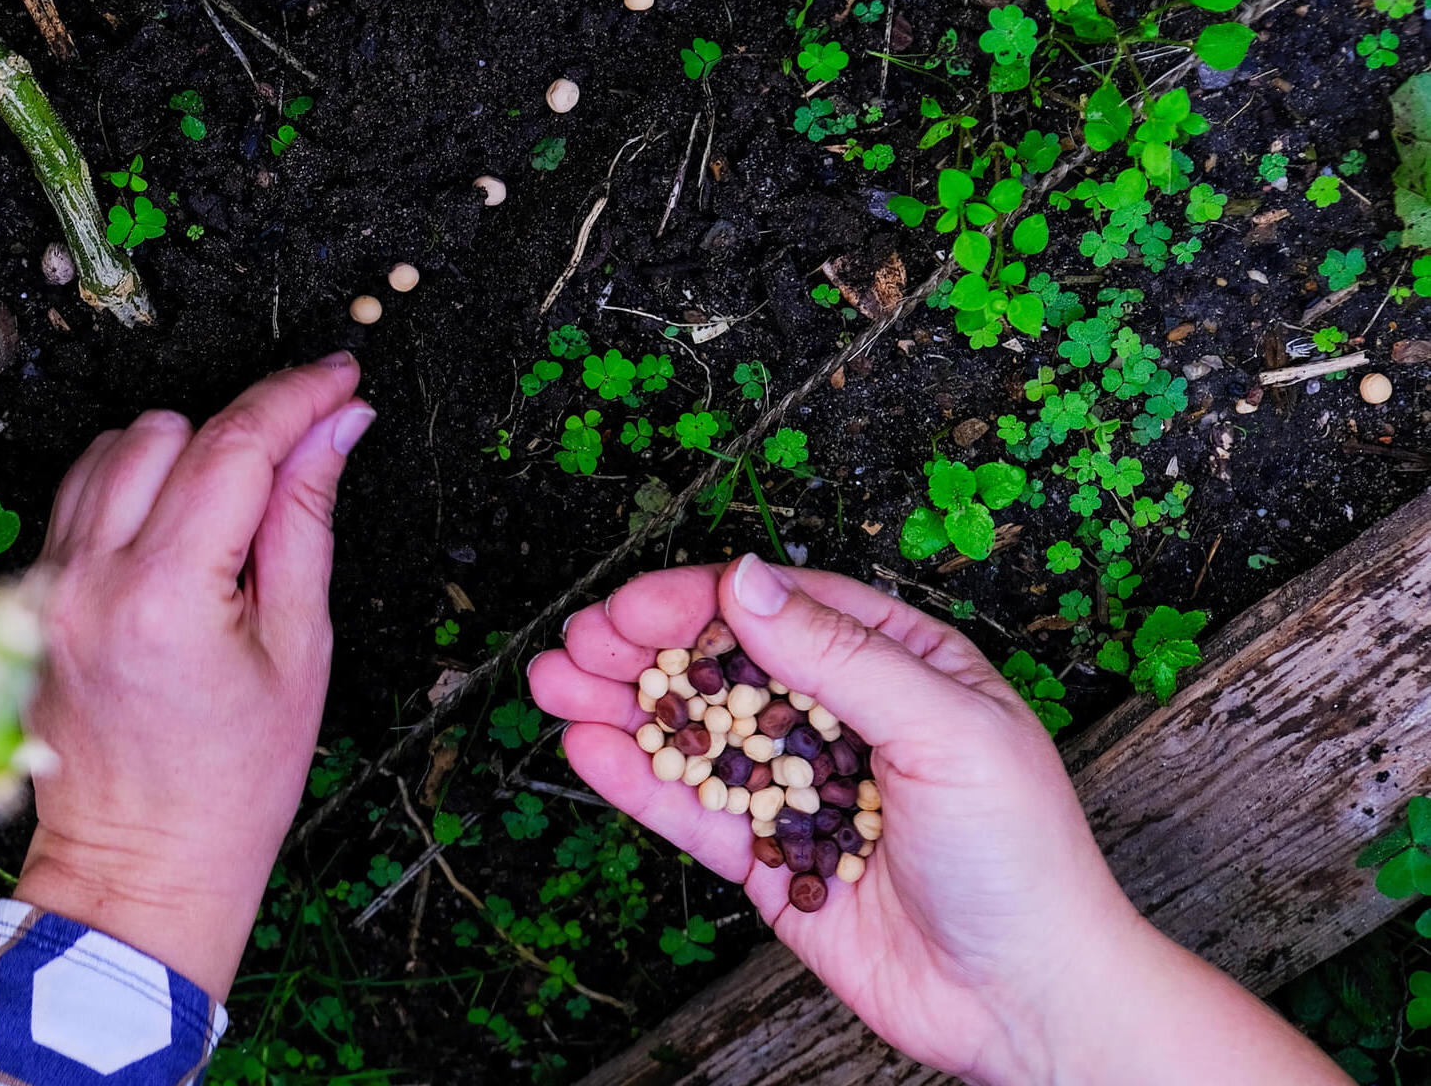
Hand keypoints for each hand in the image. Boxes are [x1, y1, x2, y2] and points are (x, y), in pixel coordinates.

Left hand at [9, 353, 371, 999]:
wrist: (140, 865)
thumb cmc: (229, 785)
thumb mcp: (299, 650)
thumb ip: (306, 521)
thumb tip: (334, 428)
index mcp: (164, 596)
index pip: (233, 447)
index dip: (296, 396)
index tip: (340, 378)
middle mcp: (89, 580)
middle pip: (169, 430)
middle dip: (241, 431)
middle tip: (298, 464)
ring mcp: (47, 588)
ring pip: (113, 448)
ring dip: (181, 453)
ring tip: (232, 512)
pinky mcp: (30, 598)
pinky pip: (77, 494)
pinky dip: (131, 486)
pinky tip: (175, 528)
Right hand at [529, 556, 1348, 1085]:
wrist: (1027, 1000)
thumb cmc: (1022, 856)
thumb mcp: (945, 730)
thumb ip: (841, 655)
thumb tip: (748, 580)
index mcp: (898, 664)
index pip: (782, 609)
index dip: (700, 598)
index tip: (634, 603)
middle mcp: (841, 716)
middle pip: (724, 663)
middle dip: (643, 646)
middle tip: (577, 639)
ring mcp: (799, 786)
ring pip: (694, 731)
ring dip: (621, 704)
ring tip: (553, 682)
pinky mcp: (768, 858)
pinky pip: (693, 809)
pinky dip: (638, 779)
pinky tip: (589, 749)